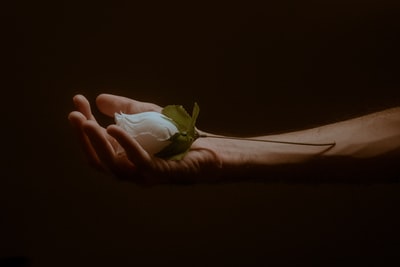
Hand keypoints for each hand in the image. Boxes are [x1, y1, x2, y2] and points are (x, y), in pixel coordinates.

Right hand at [68, 94, 221, 184]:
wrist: (208, 147)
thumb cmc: (177, 135)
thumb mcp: (145, 115)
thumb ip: (124, 109)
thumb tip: (98, 99)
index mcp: (123, 157)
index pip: (96, 143)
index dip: (83, 123)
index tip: (77, 100)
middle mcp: (130, 169)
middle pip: (98, 158)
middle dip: (83, 136)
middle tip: (74, 115)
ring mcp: (144, 175)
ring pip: (112, 165)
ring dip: (97, 143)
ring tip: (86, 123)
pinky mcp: (161, 174)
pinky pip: (139, 163)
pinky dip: (125, 146)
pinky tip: (113, 129)